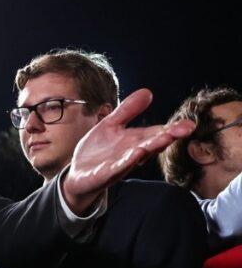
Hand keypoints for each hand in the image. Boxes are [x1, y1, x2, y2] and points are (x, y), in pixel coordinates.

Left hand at [61, 89, 195, 213]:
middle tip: (186, 129)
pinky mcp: (103, 175)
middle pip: (151, 144)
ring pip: (137, 157)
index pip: (156, 133)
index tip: (189, 124)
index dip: (173, 129)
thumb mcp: (110, 125)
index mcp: (135, 141)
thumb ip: (127, 110)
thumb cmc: (98, 151)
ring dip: (150, 149)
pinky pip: (115, 169)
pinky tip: (135, 154)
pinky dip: (125, 163)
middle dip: (167, 137)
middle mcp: (131, 154)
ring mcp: (118, 166)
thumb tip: (148, 91)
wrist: (76, 175)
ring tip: (164, 139)